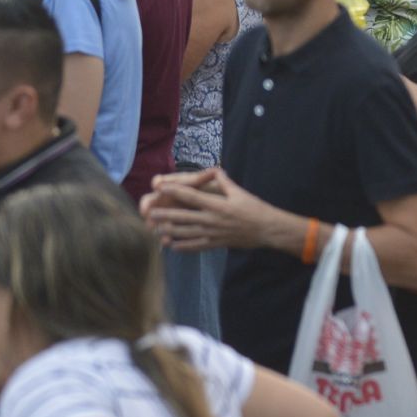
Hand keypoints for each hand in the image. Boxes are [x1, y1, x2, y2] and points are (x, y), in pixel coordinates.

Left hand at [141, 165, 274, 251]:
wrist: (266, 230)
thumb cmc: (254, 208)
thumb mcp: (240, 192)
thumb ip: (224, 181)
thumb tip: (214, 170)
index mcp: (216, 204)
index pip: (191, 196)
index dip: (174, 191)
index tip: (161, 188)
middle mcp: (211, 219)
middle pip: (183, 217)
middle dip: (165, 214)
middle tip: (150, 213)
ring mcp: (212, 234)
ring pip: (186, 233)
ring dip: (169, 231)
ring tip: (156, 229)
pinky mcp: (215, 244)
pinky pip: (195, 246)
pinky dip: (182, 246)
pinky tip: (172, 246)